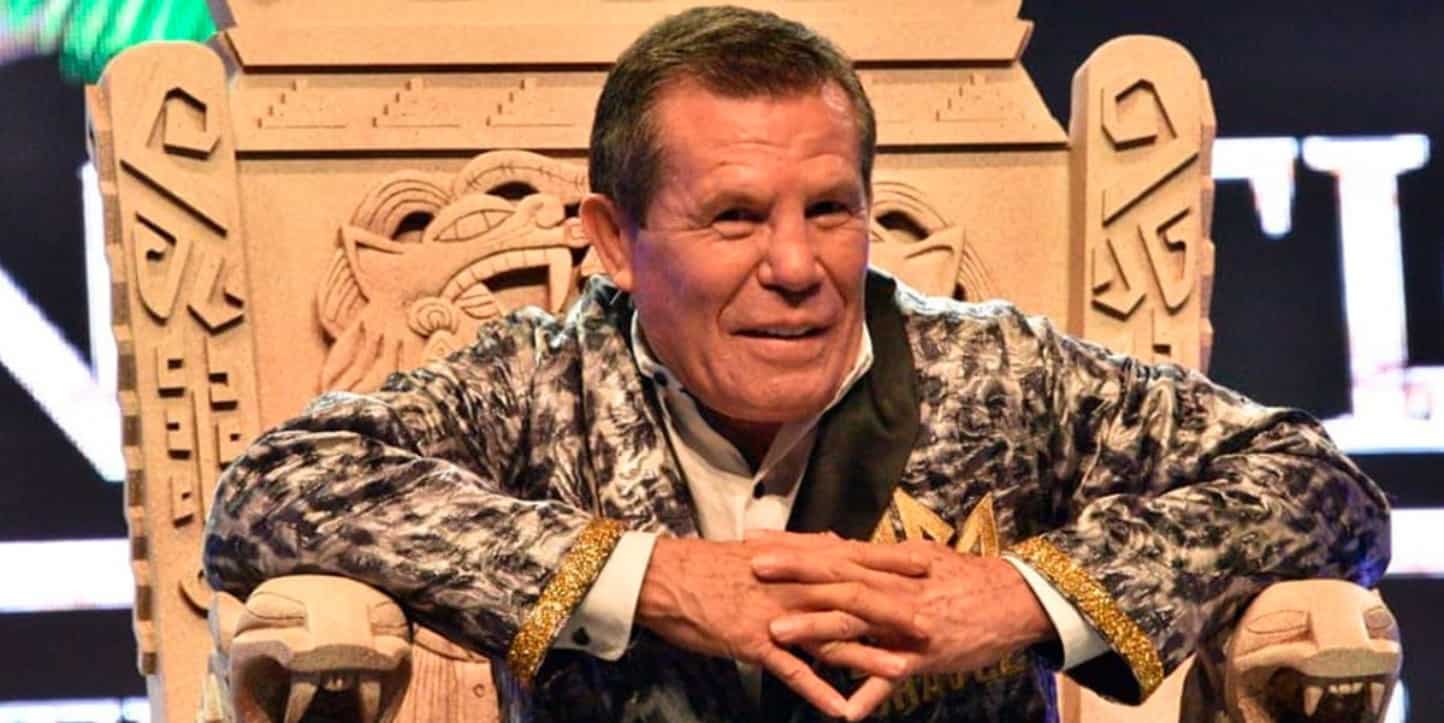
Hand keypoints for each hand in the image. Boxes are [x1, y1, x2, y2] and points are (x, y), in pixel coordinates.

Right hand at [635, 536, 927, 717]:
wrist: (666, 578)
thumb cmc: (711, 564)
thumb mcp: (761, 549)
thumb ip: (801, 548)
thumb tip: (832, 540)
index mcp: (795, 560)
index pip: (852, 557)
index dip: (891, 560)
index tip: (928, 562)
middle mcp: (791, 585)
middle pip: (851, 598)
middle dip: (892, 612)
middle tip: (931, 624)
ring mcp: (774, 615)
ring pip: (828, 637)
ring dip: (866, 657)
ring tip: (901, 671)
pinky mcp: (753, 642)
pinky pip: (790, 671)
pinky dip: (815, 691)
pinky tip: (839, 710)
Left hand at [751, 532, 1055, 720]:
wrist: (1017, 600)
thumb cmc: (962, 578)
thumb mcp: (916, 559)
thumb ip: (873, 559)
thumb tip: (834, 546)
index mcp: (889, 564)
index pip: (833, 550)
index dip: (793, 545)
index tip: (755, 541)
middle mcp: (894, 588)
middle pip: (837, 577)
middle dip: (794, 574)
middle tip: (752, 570)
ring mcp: (907, 624)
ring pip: (856, 623)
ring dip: (815, 629)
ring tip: (777, 635)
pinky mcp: (924, 656)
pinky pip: (893, 677)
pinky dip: (870, 694)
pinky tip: (844, 714)